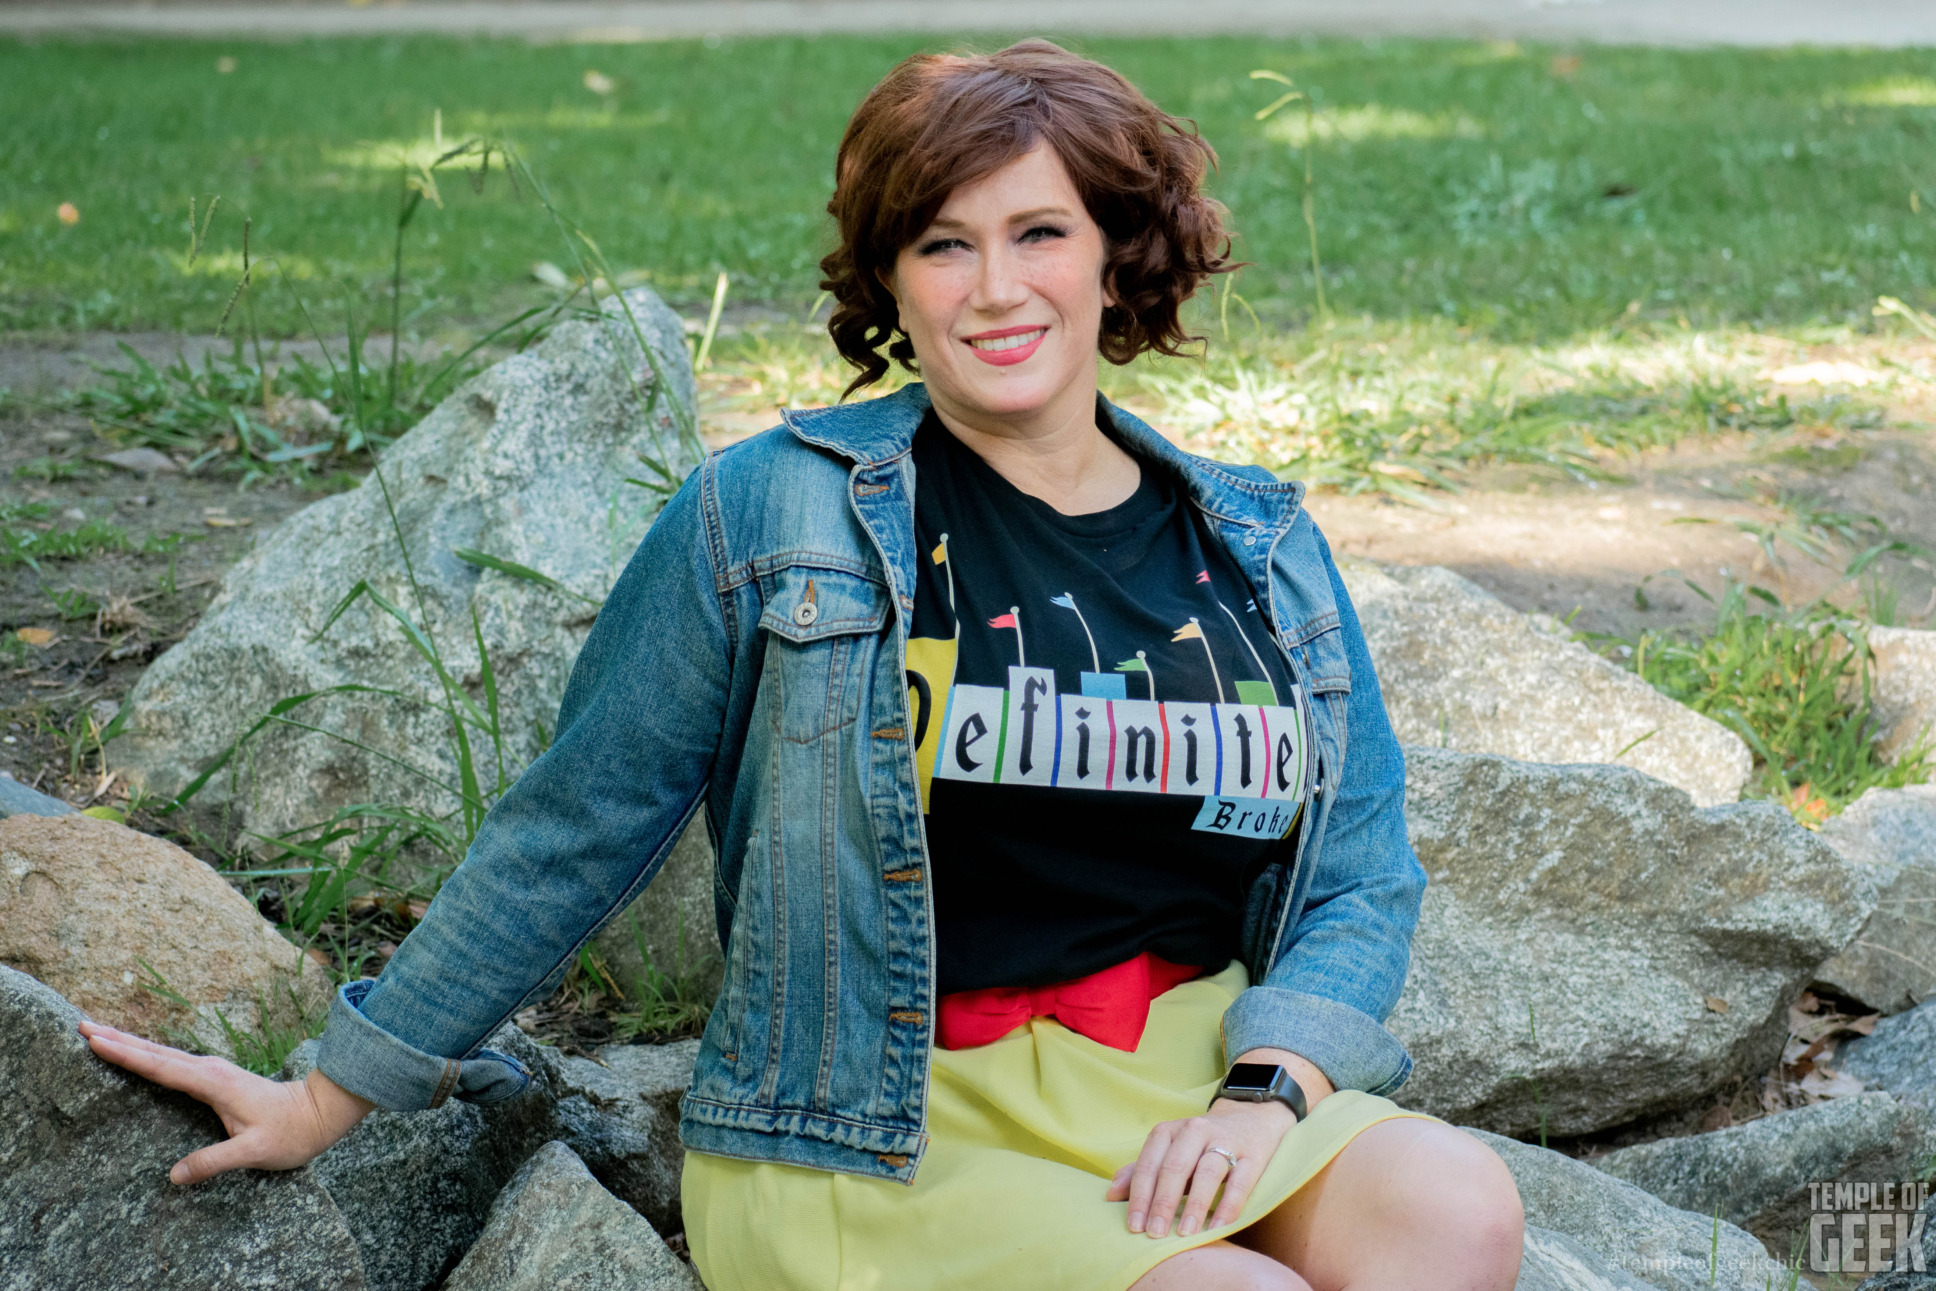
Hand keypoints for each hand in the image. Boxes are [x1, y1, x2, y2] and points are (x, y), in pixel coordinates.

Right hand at [79, 1021, 374, 1183]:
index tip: (96, 1041)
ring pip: (163, 1054)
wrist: (319, 1114)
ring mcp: (213, 1071)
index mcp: (214, 1083)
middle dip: (119, 1039)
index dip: (127, 1055)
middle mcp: (211, 1071)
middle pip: (156, 1052)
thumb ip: (215, 1161)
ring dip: (131, 1044)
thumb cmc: (291, 1134)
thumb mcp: (255, 1152)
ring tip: (99, 1034)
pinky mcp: (215, 1078)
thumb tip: (174, 1175)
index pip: (161, 1067)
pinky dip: (149, 1056)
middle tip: (82, 1026)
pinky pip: (173, 1063)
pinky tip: (138, 1056)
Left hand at [1107, 1098, 1296, 1238]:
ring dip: (1194, 1204)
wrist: (1248, 1119)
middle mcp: (1194, 1131)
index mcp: (1168, 1131)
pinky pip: (1240, 1182)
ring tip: (1185, 1234)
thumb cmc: (1198, 1146)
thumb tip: (1110, 1195)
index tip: (1134, 1227)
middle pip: (1175, 1167)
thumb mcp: (1168, 1153)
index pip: (1149, 1164)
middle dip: (1162, 1202)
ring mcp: (1225, 1140)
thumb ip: (1140, 1173)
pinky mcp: (1252, 1155)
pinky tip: (1218, 1227)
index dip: (1139, 1196)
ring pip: (1207, 1172)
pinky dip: (1228, 1206)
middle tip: (1155, 1234)